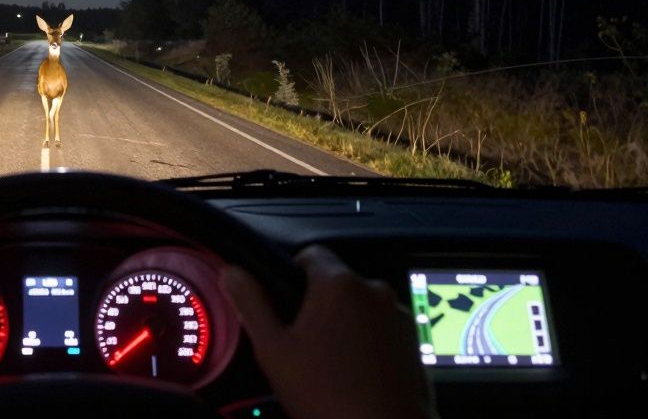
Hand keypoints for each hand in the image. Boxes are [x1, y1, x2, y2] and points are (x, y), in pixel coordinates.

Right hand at [221, 245, 435, 418]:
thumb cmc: (326, 393)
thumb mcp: (274, 350)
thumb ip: (251, 303)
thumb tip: (233, 272)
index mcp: (338, 283)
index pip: (310, 254)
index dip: (291, 274)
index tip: (283, 307)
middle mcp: (375, 289)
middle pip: (336, 283)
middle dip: (318, 305)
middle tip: (302, 343)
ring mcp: (399, 315)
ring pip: (360, 307)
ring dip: (345, 323)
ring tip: (331, 364)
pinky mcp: (414, 341)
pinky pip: (381, 328)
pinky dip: (368, 341)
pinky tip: (356, 372)